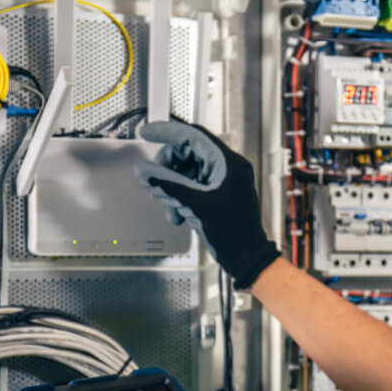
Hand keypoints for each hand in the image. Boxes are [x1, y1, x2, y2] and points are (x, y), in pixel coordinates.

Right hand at [135, 121, 280, 289]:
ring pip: (187, 172)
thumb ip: (168, 184)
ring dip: (172, 186)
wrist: (245, 257)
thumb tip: (146, 171)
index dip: (167, 132)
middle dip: (167, 168)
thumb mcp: (195, 204)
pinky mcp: (217, 195)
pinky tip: (177, 212)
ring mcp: (222, 182)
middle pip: (187, 154)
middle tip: (154, 179)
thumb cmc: (234, 233)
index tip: (148, 132)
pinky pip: (192, 187)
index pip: (193, 136)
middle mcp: (227, 168)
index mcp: (228, 163)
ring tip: (166, 201)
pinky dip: (180, 197)